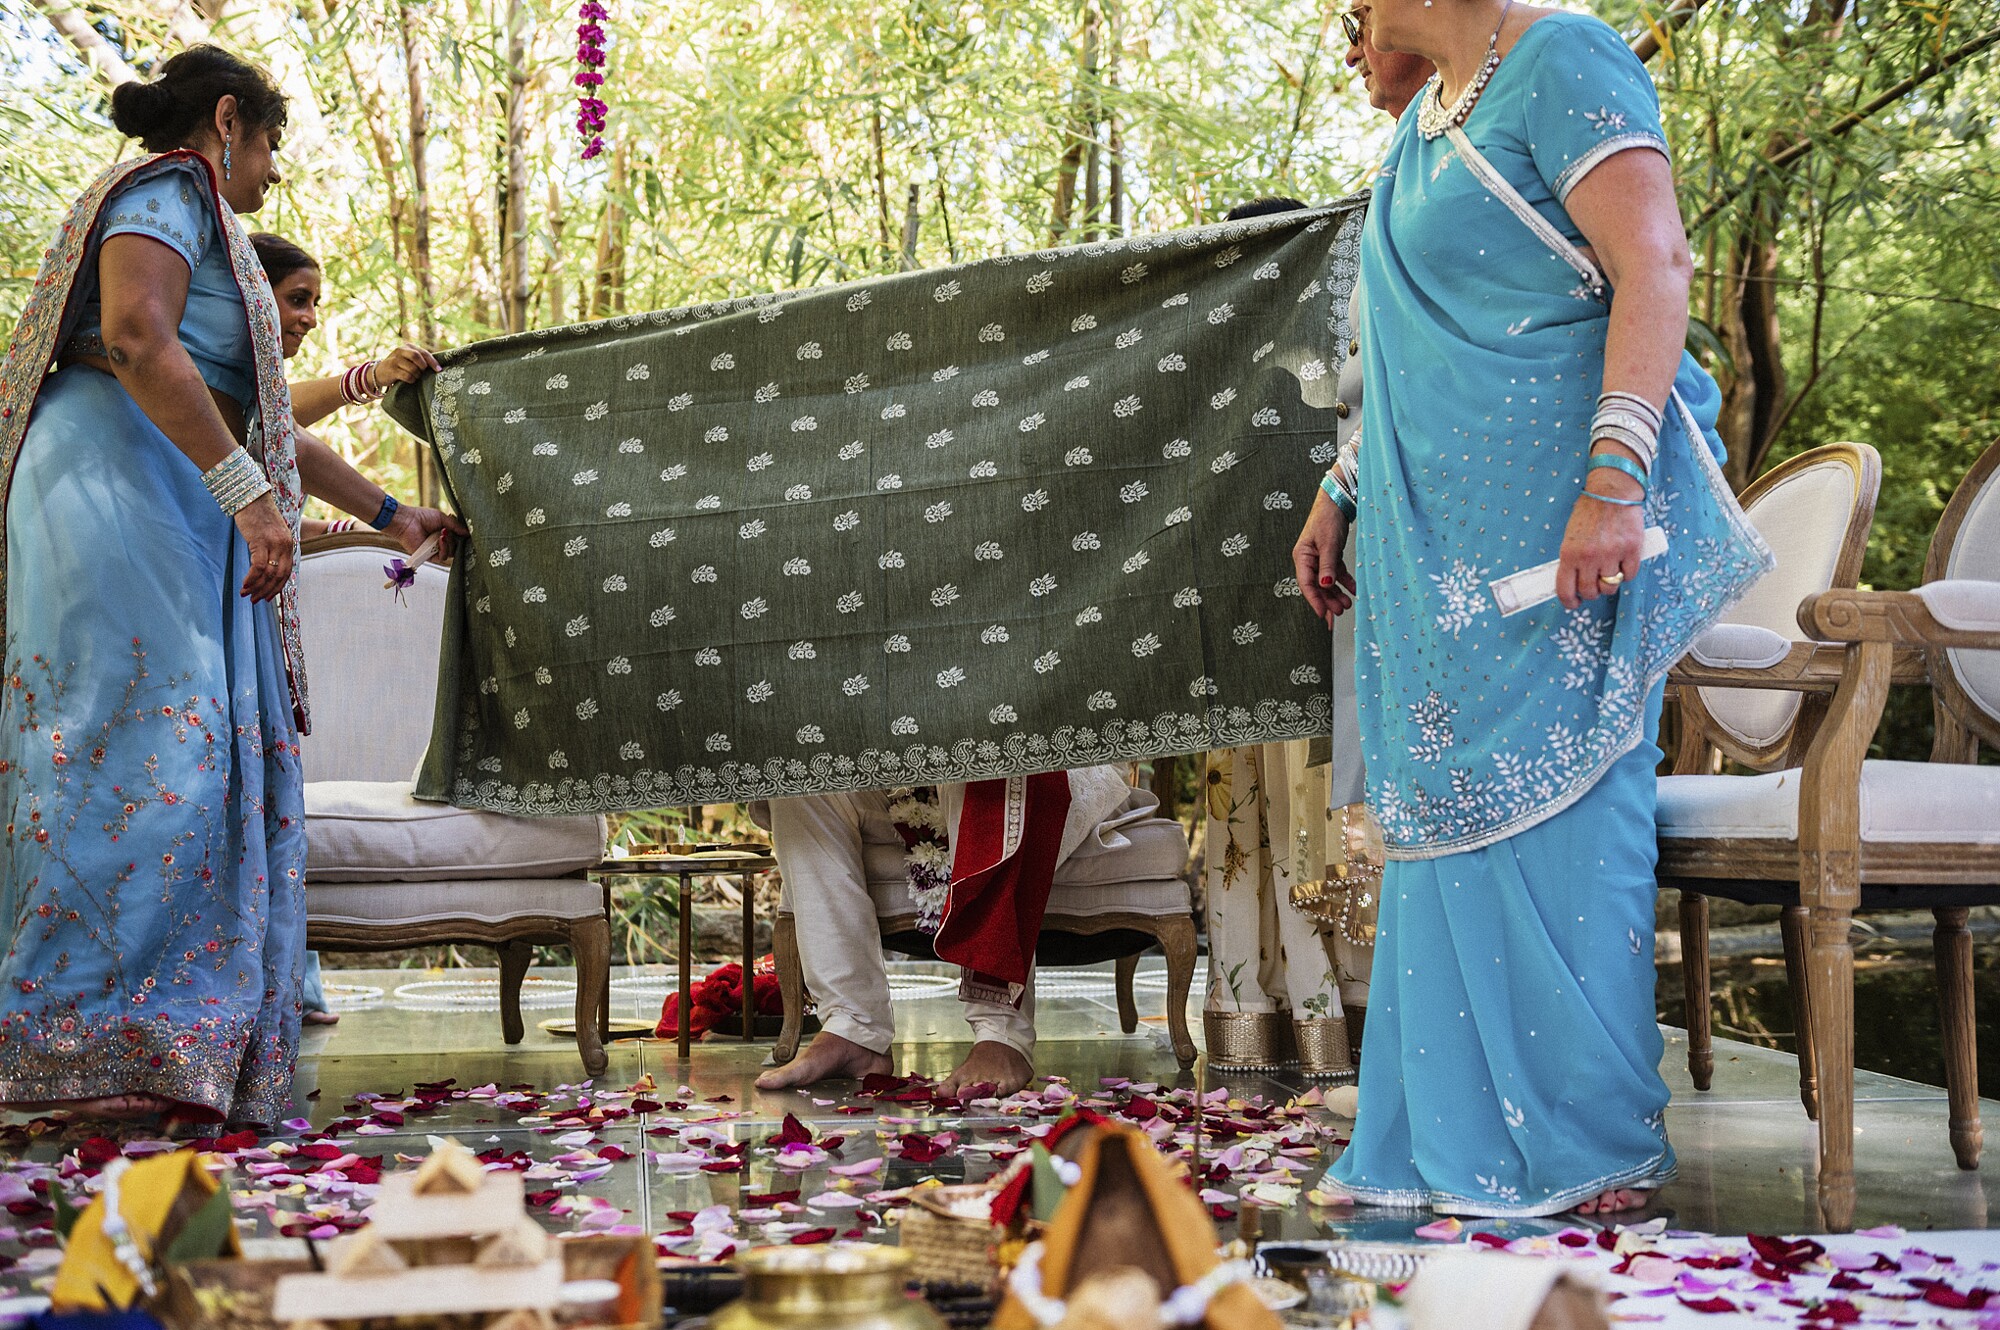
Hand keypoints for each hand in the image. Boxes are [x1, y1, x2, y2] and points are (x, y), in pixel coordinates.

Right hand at [235, 494, 293, 601]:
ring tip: (245, 594)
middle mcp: (285, 545)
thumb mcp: (270, 534)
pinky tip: (244, 584)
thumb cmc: (258, 516)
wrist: (251, 497)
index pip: (287, 572)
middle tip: (255, 600)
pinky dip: (252, 578)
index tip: (268, 598)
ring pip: (269, 574)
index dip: (277, 587)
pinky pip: (259, 566)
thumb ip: (272, 549)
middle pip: (279, 576)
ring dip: (257, 587)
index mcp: (289, 545)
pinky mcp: (260, 541)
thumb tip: (265, 569)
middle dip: (267, 591)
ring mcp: (274, 544)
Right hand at [368, 344, 441, 390]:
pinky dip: (411, 380)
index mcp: (407, 347)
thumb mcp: (408, 359)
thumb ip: (420, 359)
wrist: (379, 372)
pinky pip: (407, 376)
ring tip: (414, 377)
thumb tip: (438, 366)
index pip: (423, 352)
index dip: (432, 361)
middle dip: (423, 367)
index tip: (439, 370)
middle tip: (422, 373)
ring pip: (413, 368)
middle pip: (417, 356)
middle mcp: (400, 350)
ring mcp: (395, 359)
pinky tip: (409, 380)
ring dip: (417, 375)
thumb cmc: (399, 367)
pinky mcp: (391, 369)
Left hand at [387, 502, 469, 560]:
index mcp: (443, 534)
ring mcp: (434, 551)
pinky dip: (444, 549)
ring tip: (443, 534)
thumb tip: (468, 533)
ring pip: (450, 553)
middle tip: (448, 531)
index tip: (464, 533)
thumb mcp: (442, 518)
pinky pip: (442, 557)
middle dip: (454, 539)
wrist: (407, 521)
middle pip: (455, 547)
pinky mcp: (429, 557)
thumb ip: (456, 526)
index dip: (461, 538)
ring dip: (449, 544)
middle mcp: (439, 543)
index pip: (457, 540)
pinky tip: (440, 540)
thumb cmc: (421, 517)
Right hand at [1292, 489, 1356, 629]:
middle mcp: (1309, 559)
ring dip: (1337, 593)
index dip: (1314, 600)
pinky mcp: (1331, 554)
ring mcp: (1320, 558)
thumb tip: (1324, 586)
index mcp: (1302, 557)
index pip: (1306, 584)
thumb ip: (1327, 566)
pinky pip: (1337, 573)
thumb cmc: (1327, 517)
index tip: (1323, 614)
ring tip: (1347, 604)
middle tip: (1339, 612)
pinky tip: (1353, 590)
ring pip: (1327, 582)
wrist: (1337, 500)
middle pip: (1317, 586)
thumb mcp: (1328, 543)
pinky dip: (1345, 582)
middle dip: (1328, 600)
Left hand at [1557, 457, 1645, 608]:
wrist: (1612, 491)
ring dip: (1610, 584)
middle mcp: (1589, 557)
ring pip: (1610, 586)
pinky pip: (1629, 575)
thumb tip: (1572, 582)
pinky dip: (1626, 574)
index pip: (1565, 589)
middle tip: (1595, 584)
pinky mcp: (1632, 549)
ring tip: (1609, 572)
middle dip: (1592, 592)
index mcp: (1569, 553)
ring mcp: (1612, 554)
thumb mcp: (1571, 536)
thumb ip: (1572, 559)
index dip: (1569, 601)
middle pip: (1591, 592)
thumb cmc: (1589, 513)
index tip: (1574, 603)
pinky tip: (1623, 564)